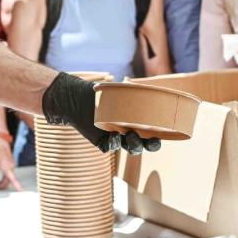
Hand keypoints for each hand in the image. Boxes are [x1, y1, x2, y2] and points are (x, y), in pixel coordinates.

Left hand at [0, 135, 21, 190]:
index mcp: (5, 165)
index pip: (12, 178)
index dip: (17, 185)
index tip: (21, 191)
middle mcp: (11, 165)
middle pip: (8, 180)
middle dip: (1, 186)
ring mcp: (12, 164)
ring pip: (9, 177)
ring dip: (2, 182)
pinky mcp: (12, 163)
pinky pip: (9, 173)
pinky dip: (4, 177)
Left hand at [41, 72, 161, 153]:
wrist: (78, 97)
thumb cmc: (101, 93)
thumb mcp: (119, 91)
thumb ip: (133, 93)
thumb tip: (148, 89)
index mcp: (135, 122)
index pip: (150, 136)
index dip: (156, 141)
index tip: (158, 137)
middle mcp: (127, 132)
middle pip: (142, 145)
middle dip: (148, 145)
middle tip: (150, 140)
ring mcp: (115, 138)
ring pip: (129, 148)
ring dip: (133, 144)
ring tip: (130, 134)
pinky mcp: (102, 141)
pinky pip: (110, 147)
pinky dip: (114, 143)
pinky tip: (114, 135)